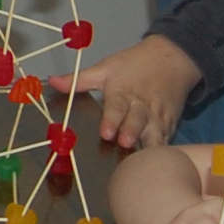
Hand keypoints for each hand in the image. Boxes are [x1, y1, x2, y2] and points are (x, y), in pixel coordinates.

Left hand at [59, 34, 200, 150]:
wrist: (172, 58)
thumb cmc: (134, 65)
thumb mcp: (105, 68)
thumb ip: (78, 80)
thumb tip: (51, 81)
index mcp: (122, 92)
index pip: (116, 106)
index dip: (111, 119)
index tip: (105, 132)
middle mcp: (141, 106)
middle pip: (136, 121)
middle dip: (131, 132)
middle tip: (124, 142)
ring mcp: (157, 117)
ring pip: (155, 134)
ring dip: (149, 145)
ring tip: (144, 160)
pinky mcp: (170, 125)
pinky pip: (167, 140)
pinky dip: (164, 152)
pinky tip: (159, 166)